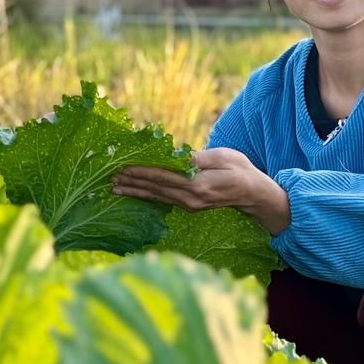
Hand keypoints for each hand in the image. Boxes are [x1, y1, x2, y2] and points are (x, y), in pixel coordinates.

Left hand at [112, 147, 290, 234]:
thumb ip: (198, 159)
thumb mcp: (223, 157)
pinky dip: (147, 195)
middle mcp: (190, 199)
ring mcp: (189, 205)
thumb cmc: (241, 171)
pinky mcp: (189, 206)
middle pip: (155, 189)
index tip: (124, 167)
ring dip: (135, 191)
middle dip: (132, 183)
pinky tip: (135, 193)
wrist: (253, 194)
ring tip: (115, 188)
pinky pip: (163, 200)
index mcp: (198, 185)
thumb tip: (176, 157)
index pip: (163, 177)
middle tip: (110, 178)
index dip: (142, 171)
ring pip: (156, 197)